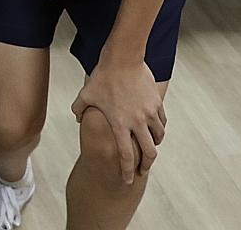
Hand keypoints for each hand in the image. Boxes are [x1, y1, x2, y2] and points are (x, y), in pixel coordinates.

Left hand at [72, 58, 165, 184]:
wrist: (123, 59)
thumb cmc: (103, 76)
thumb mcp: (86, 94)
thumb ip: (79, 109)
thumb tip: (78, 118)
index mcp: (120, 124)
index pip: (126, 155)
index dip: (127, 171)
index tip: (127, 180)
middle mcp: (137, 122)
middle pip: (148, 153)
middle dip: (146, 165)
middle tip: (142, 171)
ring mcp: (149, 113)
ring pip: (158, 137)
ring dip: (154, 145)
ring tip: (148, 148)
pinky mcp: (157, 103)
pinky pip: (162, 122)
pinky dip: (159, 129)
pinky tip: (154, 129)